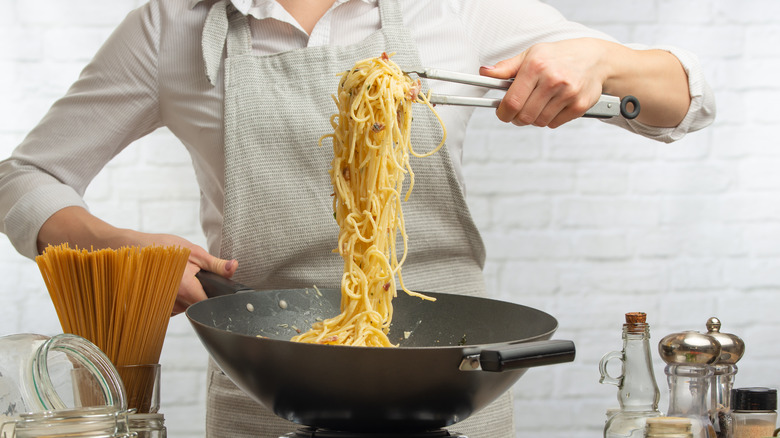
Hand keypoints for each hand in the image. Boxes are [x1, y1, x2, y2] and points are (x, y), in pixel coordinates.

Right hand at [136, 233, 237, 314]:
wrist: (135, 249)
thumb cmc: (162, 247)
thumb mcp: (194, 252)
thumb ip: (216, 264)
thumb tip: (233, 267)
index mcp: (185, 288)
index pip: (208, 304)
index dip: (216, 298)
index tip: (214, 288)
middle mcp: (173, 301)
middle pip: (198, 306)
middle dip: (201, 293)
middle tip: (194, 276)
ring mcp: (164, 306)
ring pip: (187, 307)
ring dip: (188, 295)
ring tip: (181, 277)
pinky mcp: (158, 306)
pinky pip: (175, 307)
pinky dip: (178, 297)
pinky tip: (173, 284)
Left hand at [480, 38, 608, 128]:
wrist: (595, 58)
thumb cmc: (559, 56)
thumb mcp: (531, 55)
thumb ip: (506, 67)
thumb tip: (485, 73)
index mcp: (536, 66)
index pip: (512, 102)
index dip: (503, 112)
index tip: (502, 112)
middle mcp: (553, 80)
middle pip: (524, 116)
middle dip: (517, 118)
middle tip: (518, 111)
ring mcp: (568, 94)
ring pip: (539, 122)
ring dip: (533, 118)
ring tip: (537, 105)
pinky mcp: (579, 105)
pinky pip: (554, 124)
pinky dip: (550, 119)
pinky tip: (553, 106)